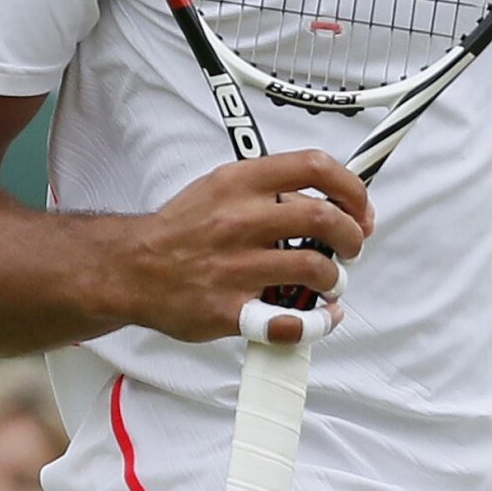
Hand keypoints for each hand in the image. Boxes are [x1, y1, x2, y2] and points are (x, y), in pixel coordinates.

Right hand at [121, 150, 371, 345]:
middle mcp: (240, 220)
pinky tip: (319, 316)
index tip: (360, 206)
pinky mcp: (229, 309)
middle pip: (325, 218)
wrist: (131, 268)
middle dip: (352, 236)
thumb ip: (268, 187)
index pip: (314, 166)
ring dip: (335, 280)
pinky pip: (289, 321)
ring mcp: (235, 266)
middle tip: (351, 247)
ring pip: (315, 269)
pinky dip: (316, 323)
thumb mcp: (220, 186)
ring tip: (329, 283)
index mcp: (240, 183)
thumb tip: (326, 196)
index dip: (351, 186)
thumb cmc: (181, 230)